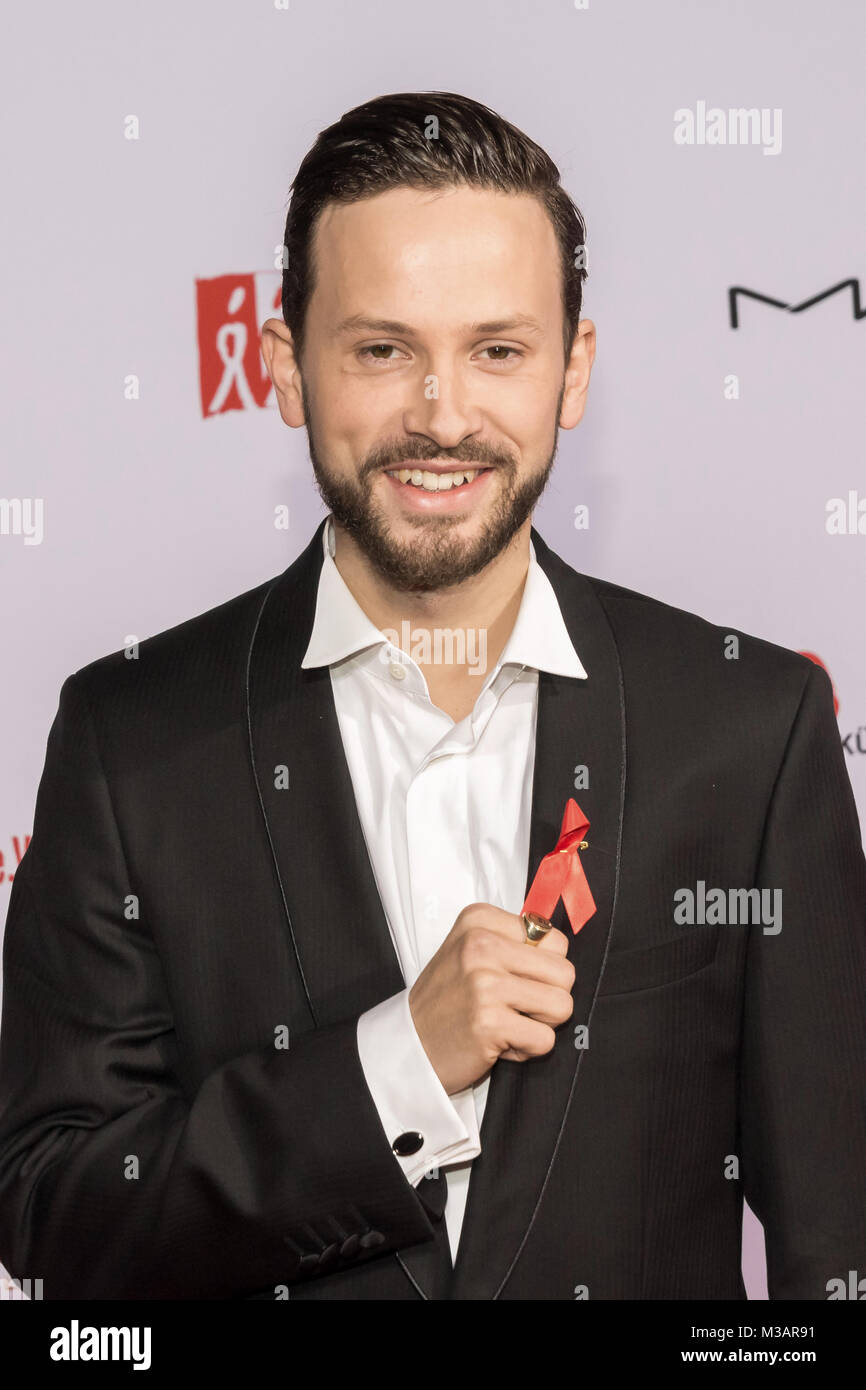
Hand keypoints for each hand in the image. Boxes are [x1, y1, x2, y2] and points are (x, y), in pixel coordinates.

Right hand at [407, 902, 574, 1094]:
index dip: (542, 970)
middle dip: (547, 998)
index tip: (509, 980)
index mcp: (479, 920)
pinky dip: (527, 1049)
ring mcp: (484, 983)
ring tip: (506, 1023)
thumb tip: (562, 950)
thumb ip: (515, 943)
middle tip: (512, 1007)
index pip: (556, 941)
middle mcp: (480, 944)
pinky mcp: (489, 1022)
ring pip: (561, 1005)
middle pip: (565, 973)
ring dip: (539, 1024)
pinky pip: (545, 1040)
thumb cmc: (449, 1000)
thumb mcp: (471, 951)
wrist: (408, 1045)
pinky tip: (498, 1042)